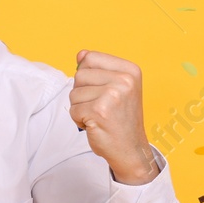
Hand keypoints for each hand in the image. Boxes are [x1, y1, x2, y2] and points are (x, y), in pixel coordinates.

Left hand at [70, 49, 157, 184]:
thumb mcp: (116, 87)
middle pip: (79, 75)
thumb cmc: (120, 118)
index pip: (90, 57)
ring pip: (74, 93)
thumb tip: (80, 54)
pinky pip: (73, 109)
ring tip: (98, 116)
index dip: (87, 75)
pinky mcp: (100, 111)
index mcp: (130, 70)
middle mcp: (124, 80)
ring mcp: (113, 94)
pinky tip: (95, 124)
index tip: (102, 91)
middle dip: (82, 93)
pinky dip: (79, 119)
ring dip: (80, 107)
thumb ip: (98, 69)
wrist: (130, 148)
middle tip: (100, 106)